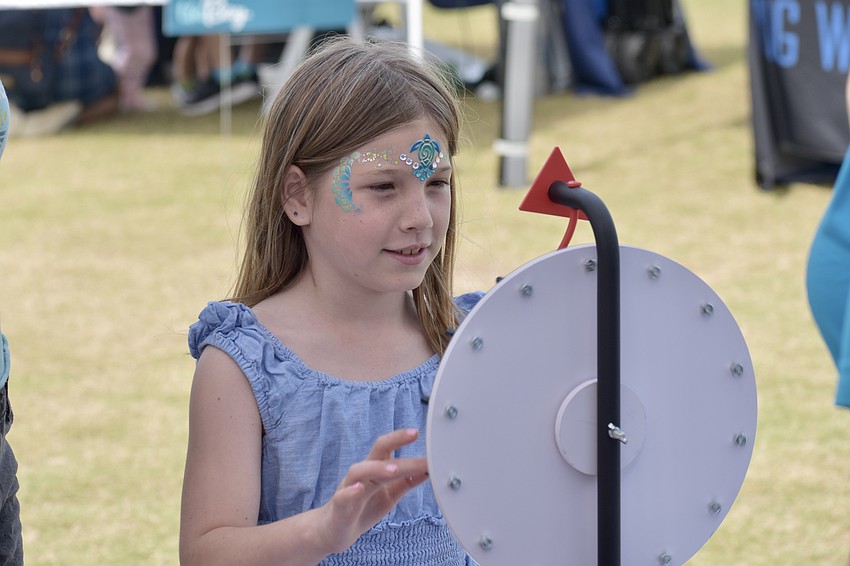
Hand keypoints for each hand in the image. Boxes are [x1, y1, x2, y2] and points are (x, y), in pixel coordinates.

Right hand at [316, 428, 428, 553]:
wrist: (334, 532)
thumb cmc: (363, 509)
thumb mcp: (390, 494)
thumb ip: (406, 482)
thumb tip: (428, 470)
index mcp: (375, 471)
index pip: (388, 448)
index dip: (402, 438)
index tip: (418, 432)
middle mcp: (362, 475)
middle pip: (376, 451)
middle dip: (394, 440)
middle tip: (414, 434)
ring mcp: (348, 489)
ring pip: (359, 471)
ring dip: (377, 468)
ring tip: (394, 468)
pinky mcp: (339, 508)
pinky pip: (343, 497)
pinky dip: (351, 491)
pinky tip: (359, 488)